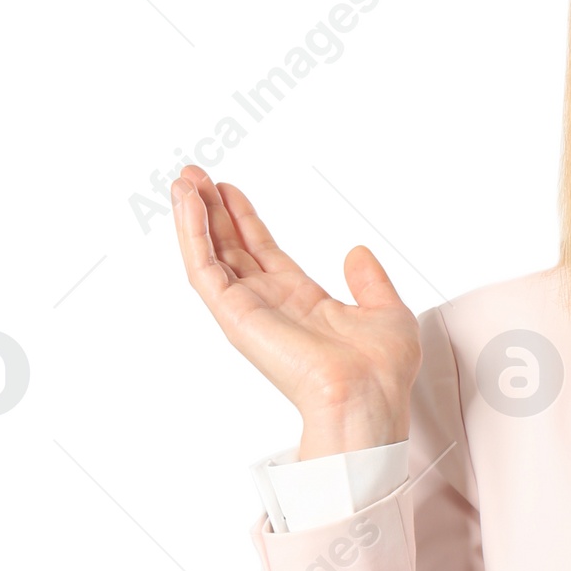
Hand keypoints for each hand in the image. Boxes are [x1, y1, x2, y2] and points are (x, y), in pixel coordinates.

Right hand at [170, 165, 420, 455]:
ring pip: (210, 256)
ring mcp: (249, 311)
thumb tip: (358, 252)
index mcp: (301, 302)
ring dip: (193, 218)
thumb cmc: (382, 370)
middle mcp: (270, 306)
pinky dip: (192, 235)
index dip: (244, 220)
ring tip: (183, 181)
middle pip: (231, 249)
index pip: (263, 252)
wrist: (369, 395)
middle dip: (211, 212)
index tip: (228, 190)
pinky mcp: (235, 316)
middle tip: (194, 176)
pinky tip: (188, 204)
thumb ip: (370, 280)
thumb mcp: (386, 311)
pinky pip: (204, 270)